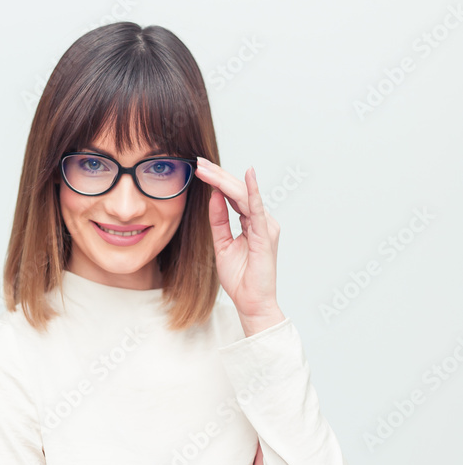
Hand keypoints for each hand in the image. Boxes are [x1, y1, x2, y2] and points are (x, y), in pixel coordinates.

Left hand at [195, 158, 282, 327]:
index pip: (233, 196)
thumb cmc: (240, 278)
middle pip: (237, 191)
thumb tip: (213, 196)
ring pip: (243, 196)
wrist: (251, 303)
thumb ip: (219, 221)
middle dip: (217, 175)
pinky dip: (252, 191)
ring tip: (206, 168)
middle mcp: (262, 221)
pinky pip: (257, 209)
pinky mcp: (266, 235)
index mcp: (252, 223)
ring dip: (224, 180)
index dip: (216, 181)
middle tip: (198, 162)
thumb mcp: (222, 244)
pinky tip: (247, 175)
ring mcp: (266, 227)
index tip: (199, 168)